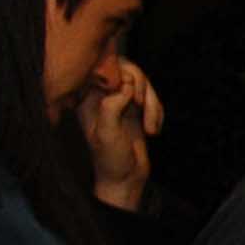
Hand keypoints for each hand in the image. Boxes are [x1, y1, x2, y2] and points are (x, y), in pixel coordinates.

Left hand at [77, 56, 159, 210]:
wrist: (125, 178)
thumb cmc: (110, 159)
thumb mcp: (107, 132)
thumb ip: (112, 104)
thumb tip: (127, 84)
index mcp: (86, 97)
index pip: (100, 66)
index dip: (118, 71)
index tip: (128, 90)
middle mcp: (102, 95)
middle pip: (125, 69)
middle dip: (140, 86)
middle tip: (141, 104)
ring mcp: (120, 100)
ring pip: (142, 83)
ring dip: (152, 104)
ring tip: (151, 128)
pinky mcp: (135, 108)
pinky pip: (151, 98)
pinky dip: (157, 112)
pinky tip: (154, 130)